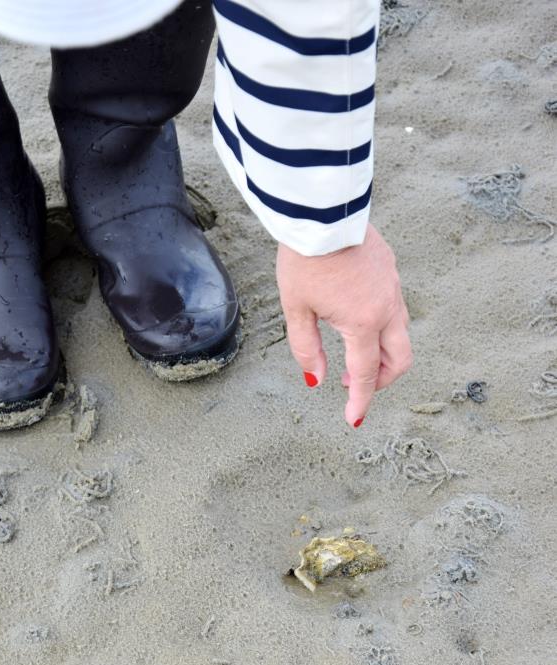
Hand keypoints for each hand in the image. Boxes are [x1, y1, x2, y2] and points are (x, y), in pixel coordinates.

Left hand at [276, 225, 411, 426]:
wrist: (322, 212)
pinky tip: (355, 316)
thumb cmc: (304, 260)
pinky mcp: (392, 270)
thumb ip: (307, 348)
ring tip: (350, 351)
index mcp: (362, 322)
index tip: (353, 420)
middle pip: (400, 359)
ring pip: (400, 334)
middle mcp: (386, 307)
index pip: (364, 374)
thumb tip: (317, 379)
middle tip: (353, 383)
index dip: (359, 401)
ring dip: (381, 353)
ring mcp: (394, 287)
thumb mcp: (297, 309)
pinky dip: (381, 326)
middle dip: (380, 379)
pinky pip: (394, 308)